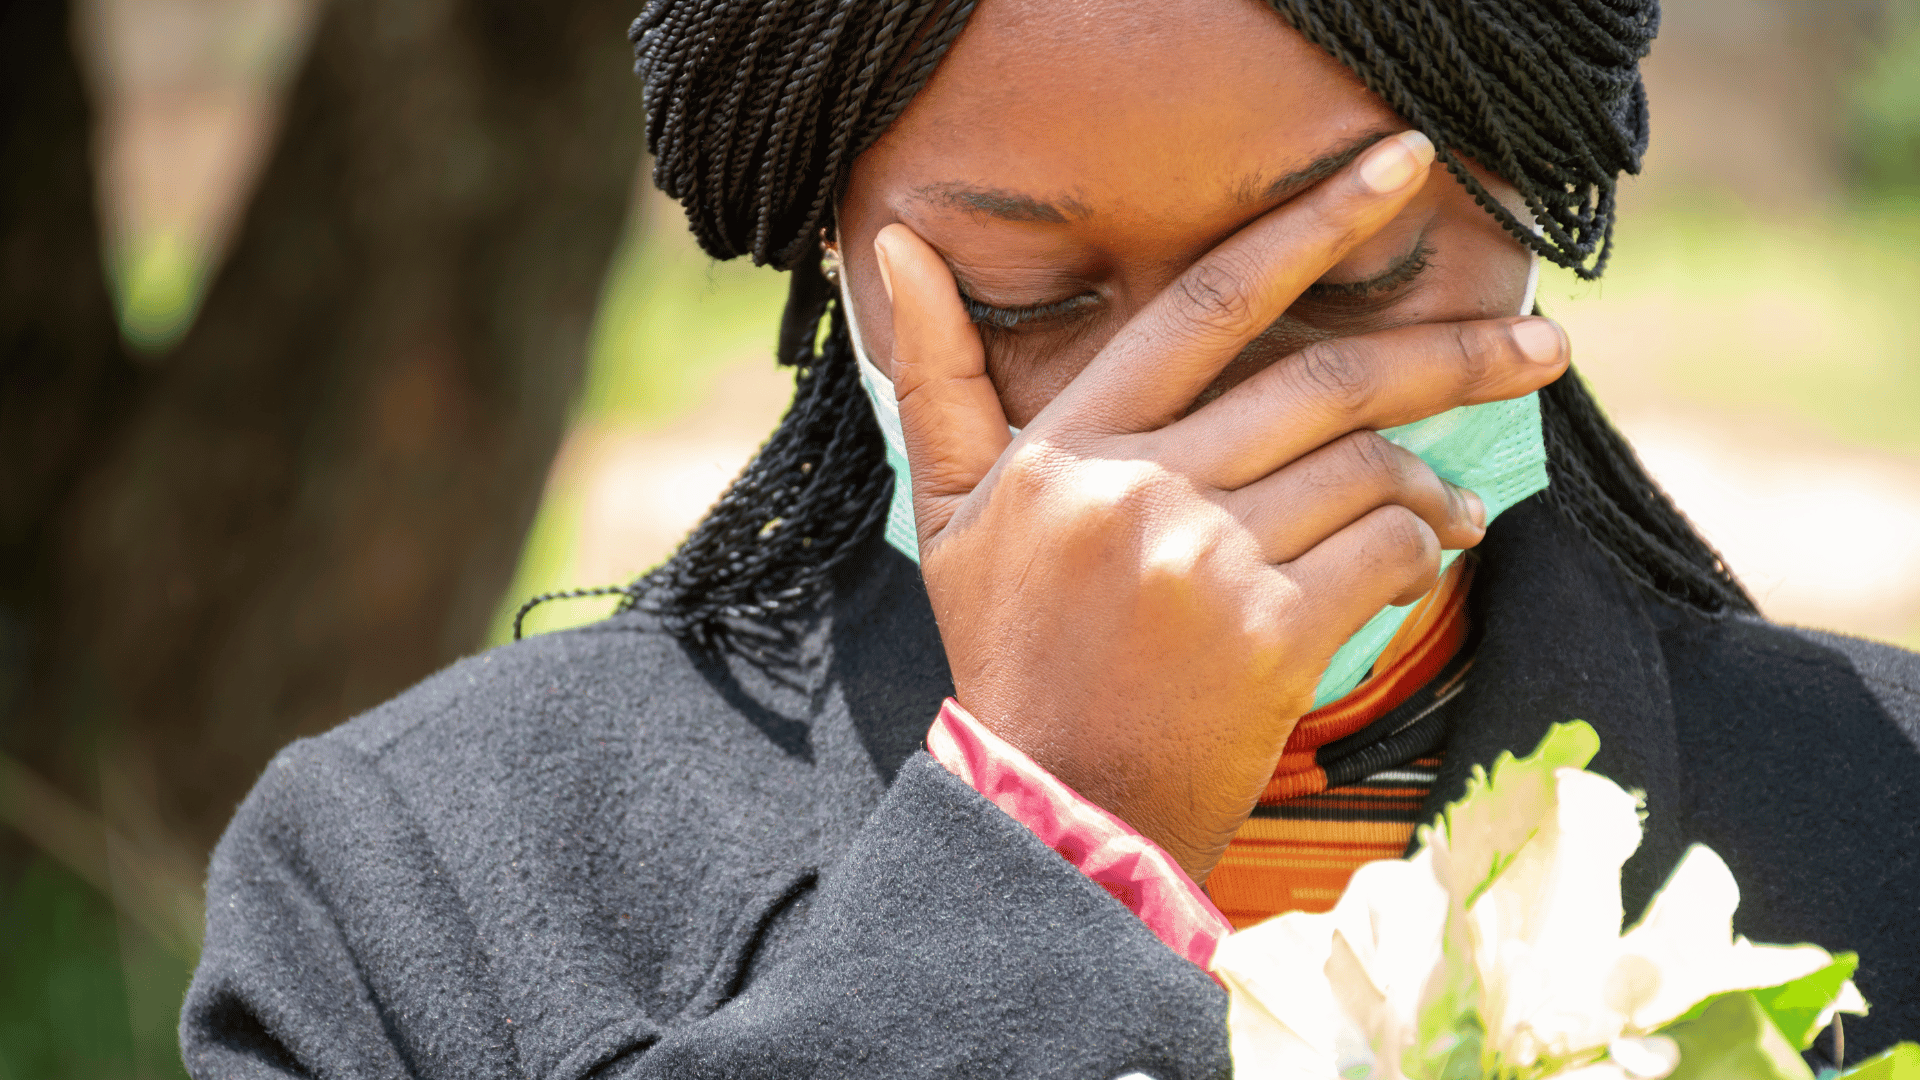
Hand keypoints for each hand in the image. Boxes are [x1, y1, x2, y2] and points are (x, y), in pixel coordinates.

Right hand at [873, 130, 1568, 882]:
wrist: (1054, 809)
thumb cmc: (1014, 655)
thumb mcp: (950, 514)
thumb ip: (940, 378)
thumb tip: (892, 242)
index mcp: (1073, 444)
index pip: (1208, 300)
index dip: (1314, 222)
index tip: (1404, 169)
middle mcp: (1139, 485)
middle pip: (1326, 381)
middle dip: (1452, 356)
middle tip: (1543, 345)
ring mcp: (1204, 559)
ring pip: (1366, 474)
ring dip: (1429, 489)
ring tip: (1451, 516)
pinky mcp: (1267, 634)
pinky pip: (1386, 553)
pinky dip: (1419, 555)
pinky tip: (1413, 570)